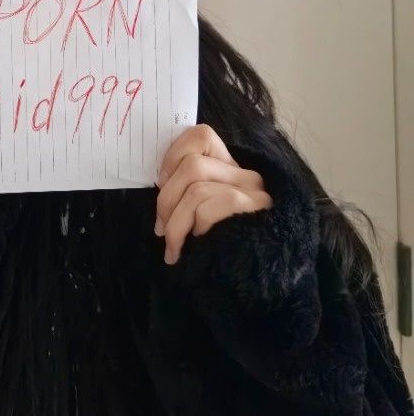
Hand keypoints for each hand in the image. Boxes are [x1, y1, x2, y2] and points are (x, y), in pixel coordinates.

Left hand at [154, 123, 273, 264]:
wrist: (253, 280)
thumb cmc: (220, 245)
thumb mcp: (202, 211)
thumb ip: (189, 188)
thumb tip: (161, 182)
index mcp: (231, 169)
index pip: (202, 135)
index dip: (174, 154)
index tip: (161, 182)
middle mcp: (246, 175)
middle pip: (193, 164)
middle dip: (166, 198)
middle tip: (161, 227)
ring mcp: (252, 192)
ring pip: (197, 187)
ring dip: (175, 221)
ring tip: (172, 245)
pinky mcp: (253, 211)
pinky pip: (210, 207)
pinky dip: (192, 226)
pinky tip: (192, 245)